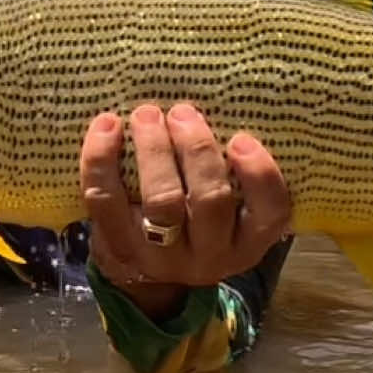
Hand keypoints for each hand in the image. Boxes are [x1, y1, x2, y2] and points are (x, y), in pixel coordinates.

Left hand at [79, 103, 290, 320]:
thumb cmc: (196, 217)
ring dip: (155, 151)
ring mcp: (163, 257)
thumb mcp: (228, 208)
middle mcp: (210, 256)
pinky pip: (107, 201)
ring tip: (147, 114)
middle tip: (183, 112)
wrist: (147, 273)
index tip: (241, 138)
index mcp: (247, 241)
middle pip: (210, 201)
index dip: (260, 174)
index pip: (270, 212)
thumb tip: (222, 99)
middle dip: (197, 150)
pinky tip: (107, 125)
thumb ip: (232, 170)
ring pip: (162, 202)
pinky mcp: (119, 248)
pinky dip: (102, 160)